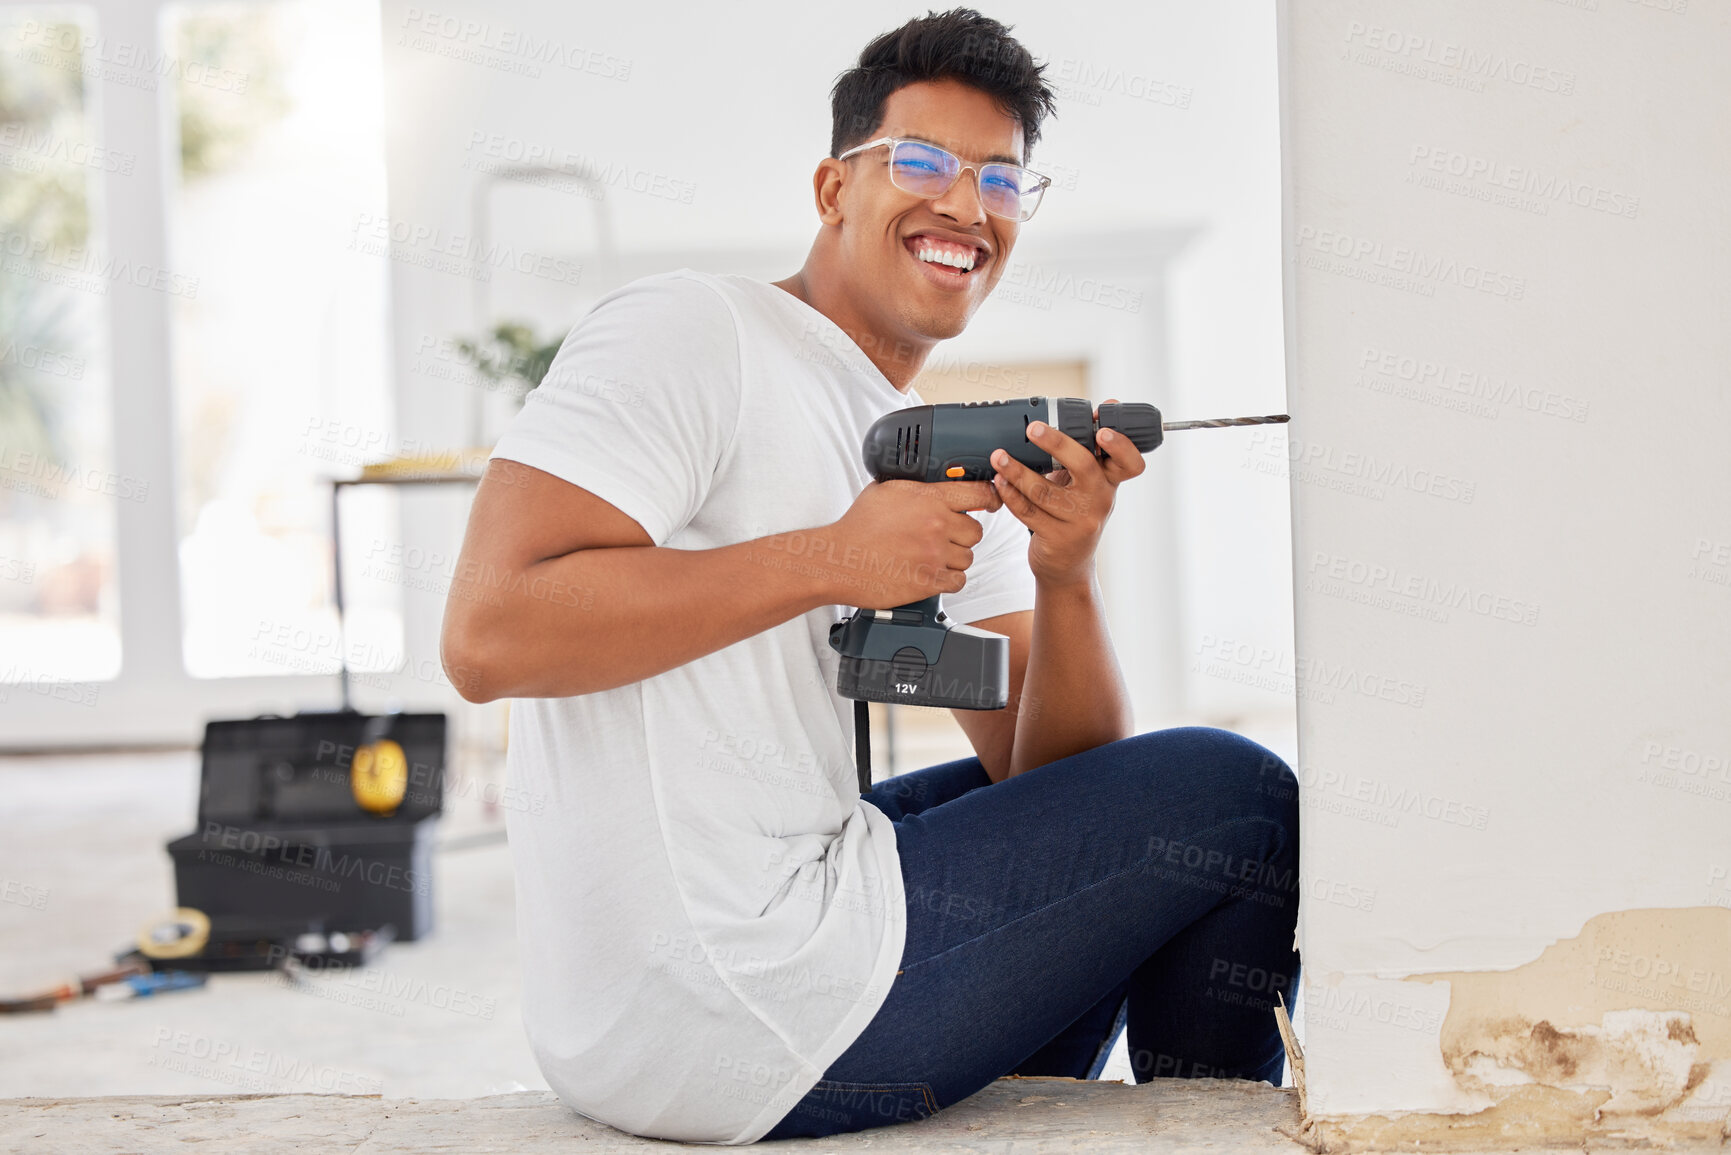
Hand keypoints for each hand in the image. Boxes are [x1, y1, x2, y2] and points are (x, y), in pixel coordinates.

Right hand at [822, 478, 1001, 607]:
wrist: (839, 560)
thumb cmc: (857, 527)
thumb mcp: (886, 490)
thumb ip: (916, 486)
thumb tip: (935, 480)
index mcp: (928, 498)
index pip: (979, 494)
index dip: (990, 499)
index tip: (991, 503)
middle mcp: (936, 525)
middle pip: (976, 531)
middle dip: (962, 534)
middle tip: (944, 536)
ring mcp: (934, 554)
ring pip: (968, 558)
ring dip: (954, 558)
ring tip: (931, 556)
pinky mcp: (930, 581)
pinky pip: (958, 581)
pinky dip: (948, 579)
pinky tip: (931, 572)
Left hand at [990, 397, 1146, 587]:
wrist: (1068, 565)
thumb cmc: (1075, 513)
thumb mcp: (1089, 483)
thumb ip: (1091, 449)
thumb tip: (1104, 408)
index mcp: (1110, 481)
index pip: (1130, 463)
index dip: (1121, 446)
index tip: (1102, 430)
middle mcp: (1100, 500)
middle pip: (1083, 465)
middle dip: (1056, 443)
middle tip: (1033, 428)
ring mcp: (1080, 521)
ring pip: (1045, 491)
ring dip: (1017, 471)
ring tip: (998, 456)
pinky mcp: (1057, 538)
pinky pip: (1029, 512)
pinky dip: (1010, 495)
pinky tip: (999, 482)